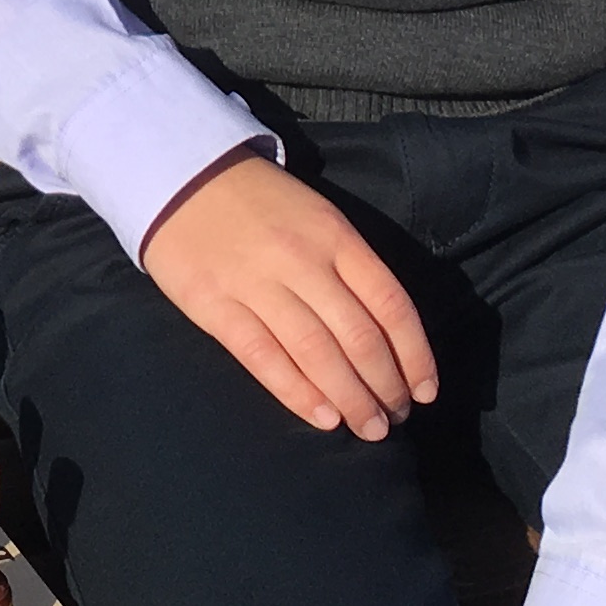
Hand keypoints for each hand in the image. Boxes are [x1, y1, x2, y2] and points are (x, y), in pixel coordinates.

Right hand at [137, 147, 435, 438]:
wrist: (180, 176)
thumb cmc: (259, 203)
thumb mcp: (317, 218)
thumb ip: (349, 267)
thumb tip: (385, 334)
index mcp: (335, 237)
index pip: (390, 304)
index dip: (414, 354)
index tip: (425, 390)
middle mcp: (302, 261)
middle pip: (358, 336)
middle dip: (384, 386)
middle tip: (394, 418)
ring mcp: (256, 283)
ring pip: (317, 353)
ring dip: (350, 399)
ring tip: (368, 428)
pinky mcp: (215, 305)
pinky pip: (264, 356)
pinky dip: (297, 392)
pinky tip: (322, 417)